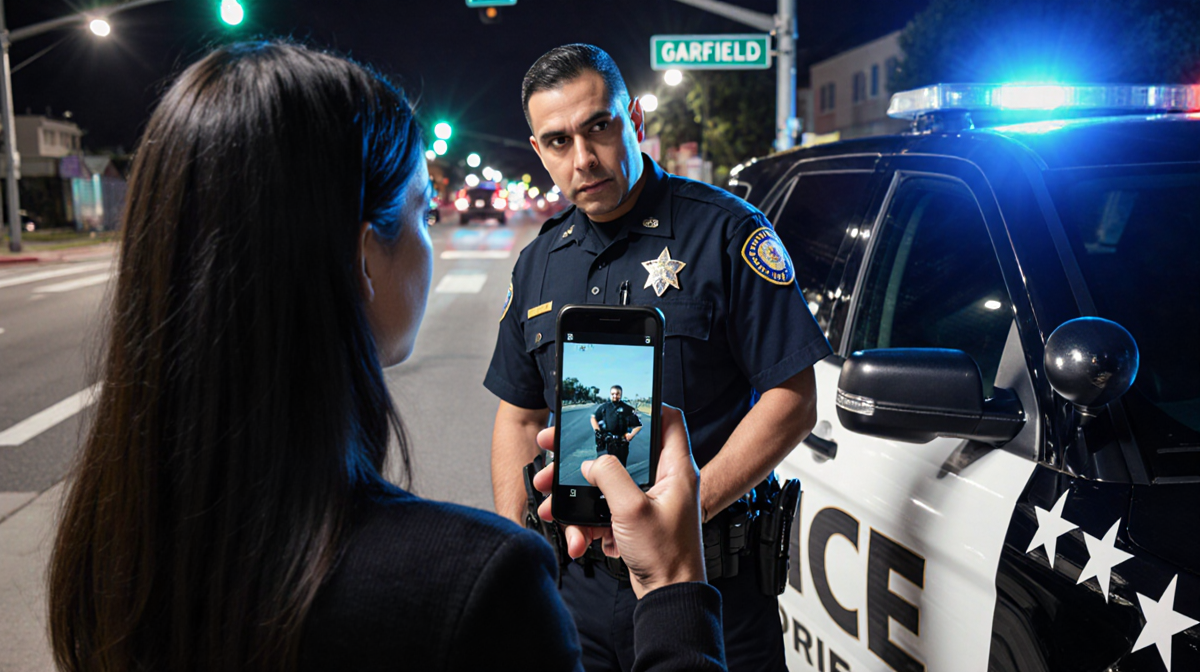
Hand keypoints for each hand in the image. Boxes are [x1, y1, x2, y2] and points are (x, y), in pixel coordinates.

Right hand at [533, 405, 704, 597]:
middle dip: (583, 456)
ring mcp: (647, 500)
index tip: (612, 405)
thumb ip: (609, 476)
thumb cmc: (666, 555)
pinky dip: (588, 523)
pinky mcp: (634, 520)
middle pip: (620, 452)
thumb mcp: (632, 508)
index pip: (667, 419)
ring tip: (551, 506)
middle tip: (552, 449)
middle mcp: (663, 480)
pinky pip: (604, 511)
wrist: (668, 596)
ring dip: (576, 496)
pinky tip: (581, 539)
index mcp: (674, 469)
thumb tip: (591, 463)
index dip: (643, 406)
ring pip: (604, 485)